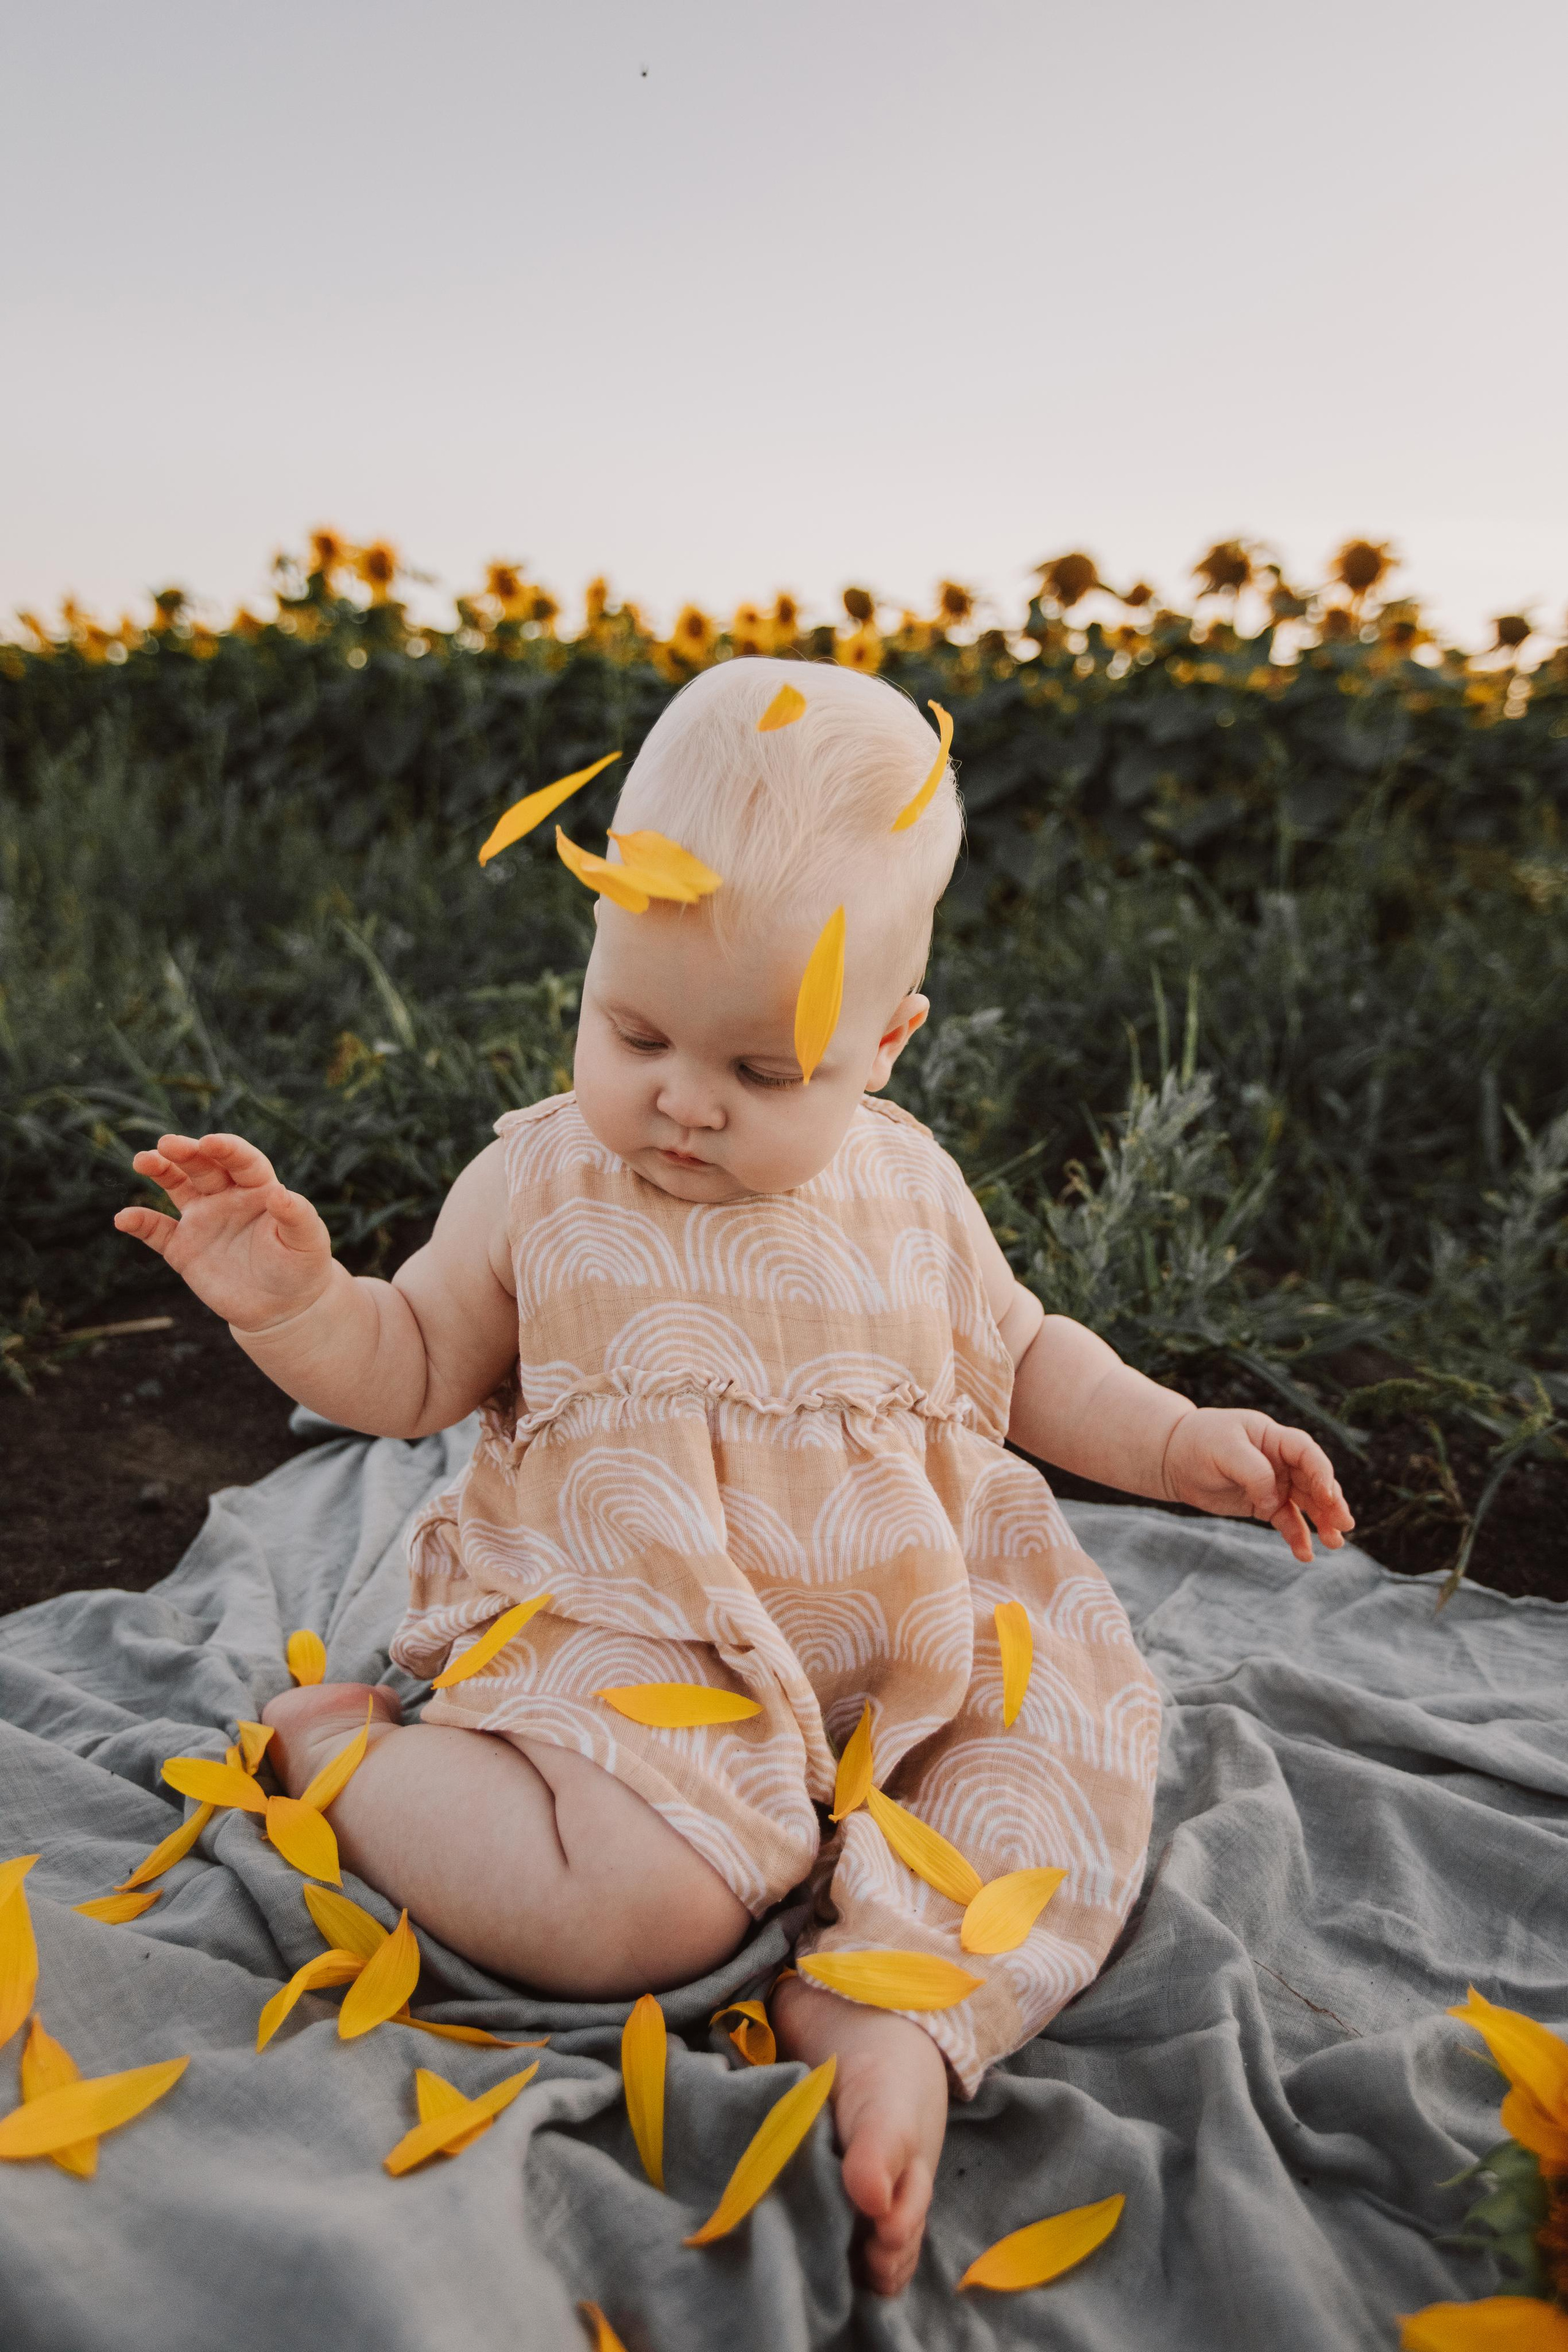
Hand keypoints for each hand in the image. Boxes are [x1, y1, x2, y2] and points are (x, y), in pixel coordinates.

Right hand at [114, 1133, 333, 1331]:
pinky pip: (157, 1232)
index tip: (210, 1143)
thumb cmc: (301, 1267)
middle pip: (203, 1166)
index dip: (226, 1150)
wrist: (282, 1307)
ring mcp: (202, 1220)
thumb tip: (281, 1193)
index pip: (241, 1161)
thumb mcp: (308, 1242)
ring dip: (160, 1171)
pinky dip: (140, 1223)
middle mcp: (227, 1196)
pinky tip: (124, 1218)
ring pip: (176, 1186)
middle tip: (166, 1144)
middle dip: (185, 1152)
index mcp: (259, 1188)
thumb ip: (296, 1216)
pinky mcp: (183, 1248)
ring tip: (143, 1160)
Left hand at [1161, 1407, 1353, 1563]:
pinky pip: (1287, 1522)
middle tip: (1344, 1525)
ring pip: (1307, 1504)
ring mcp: (1275, 1483)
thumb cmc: (1199, 1442)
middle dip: (1332, 1503)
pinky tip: (1305, 1554)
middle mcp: (1281, 1460)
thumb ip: (1253, 1471)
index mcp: (1274, 1437)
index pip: (1307, 1453)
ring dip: (1322, 1523)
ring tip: (1334, 1544)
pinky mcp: (1264, 1504)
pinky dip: (1297, 1537)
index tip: (1328, 1495)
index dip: (1321, 1473)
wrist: (1174, 1457)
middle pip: (1314, 1481)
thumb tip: (1273, 1501)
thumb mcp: (1223, 1449)